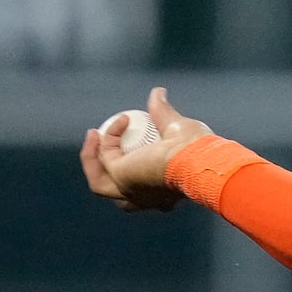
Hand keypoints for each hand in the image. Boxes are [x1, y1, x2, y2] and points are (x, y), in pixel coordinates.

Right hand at [80, 87, 212, 210]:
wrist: (199, 159)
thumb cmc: (198, 149)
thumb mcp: (176, 126)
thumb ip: (164, 112)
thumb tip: (158, 92)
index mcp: (163, 193)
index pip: (141, 186)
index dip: (132, 162)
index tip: (133, 135)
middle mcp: (147, 199)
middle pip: (115, 192)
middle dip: (103, 170)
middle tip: (102, 143)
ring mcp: (132, 192)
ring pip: (100, 185)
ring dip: (91, 161)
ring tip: (94, 134)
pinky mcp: (122, 179)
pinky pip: (103, 159)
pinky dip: (105, 140)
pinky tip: (120, 122)